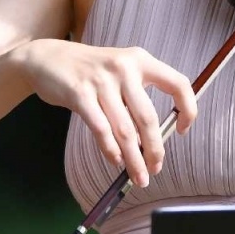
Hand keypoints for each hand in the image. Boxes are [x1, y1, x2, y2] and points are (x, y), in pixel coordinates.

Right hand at [16, 39, 197, 188]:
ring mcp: (101, 80)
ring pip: (125, 130)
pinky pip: (101, 129)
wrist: (47, 57)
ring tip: (138, 176)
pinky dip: (110, 150)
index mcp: (140, 59)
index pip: (178, 83)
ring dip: (133, 159)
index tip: (181, 130)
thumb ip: (135, 98)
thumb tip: (151, 139)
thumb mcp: (119, 72)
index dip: (187, 109)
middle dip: (154, 150)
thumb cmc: (89, 70)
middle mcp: (124, 67)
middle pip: (148, 118)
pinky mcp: (79, 93)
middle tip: (156, 169)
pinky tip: (115, 161)